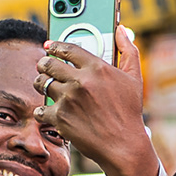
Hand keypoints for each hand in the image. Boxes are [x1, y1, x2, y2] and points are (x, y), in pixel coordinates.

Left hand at [35, 28, 152, 175]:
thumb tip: (121, 29)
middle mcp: (81, 80)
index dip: (55, 46)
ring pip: (41, 84)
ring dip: (40, 84)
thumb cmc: (129, 112)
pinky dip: (43, 111)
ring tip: (44, 86)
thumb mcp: (134, 78)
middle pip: (49, 64)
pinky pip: (41, 109)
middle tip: (43, 67)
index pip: (68, 48)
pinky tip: (48, 111)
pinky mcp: (60, 117)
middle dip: (43, 64)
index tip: (49, 46)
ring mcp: (68, 99)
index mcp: (97, 67)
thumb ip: (128, 50)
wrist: (123, 145)